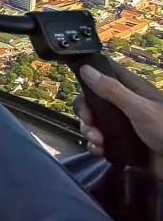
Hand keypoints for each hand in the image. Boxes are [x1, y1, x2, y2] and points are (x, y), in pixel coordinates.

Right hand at [78, 61, 162, 176]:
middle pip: (94, 100)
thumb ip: (113, 90)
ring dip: (90, 131)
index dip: (89, 74)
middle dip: (86, 111)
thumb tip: (86, 69)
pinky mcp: (122, 144)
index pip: (105, 72)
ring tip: (97, 141)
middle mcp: (125, 104)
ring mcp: (123, 125)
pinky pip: (101, 142)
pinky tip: (99, 150)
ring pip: (95, 122)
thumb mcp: (140, 109)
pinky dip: (96, 146)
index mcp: (131, 89)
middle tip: (89, 122)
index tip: (79, 85)